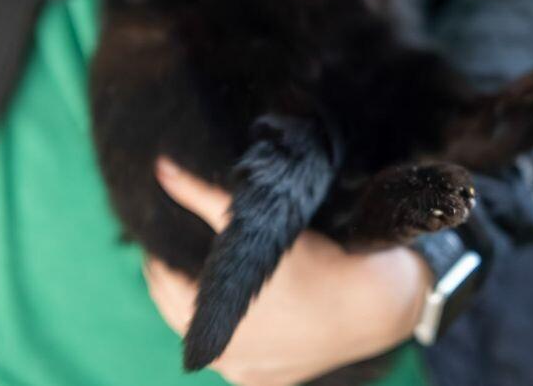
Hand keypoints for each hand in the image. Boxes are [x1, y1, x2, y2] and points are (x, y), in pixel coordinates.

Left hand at [144, 160, 432, 385]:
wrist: (371, 304)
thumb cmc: (314, 260)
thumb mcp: (256, 226)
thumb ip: (203, 196)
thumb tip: (161, 168)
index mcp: (210, 320)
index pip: (162, 279)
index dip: (160, 250)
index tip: (166, 228)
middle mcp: (221, 356)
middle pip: (177, 309)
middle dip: (175, 276)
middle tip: (182, 244)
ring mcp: (244, 373)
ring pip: (203, 334)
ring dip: (199, 304)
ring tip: (207, 270)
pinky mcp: (266, 381)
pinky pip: (236, 354)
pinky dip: (231, 332)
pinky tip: (240, 307)